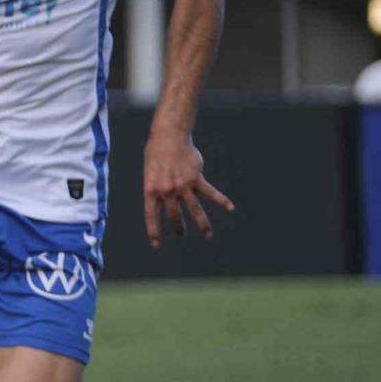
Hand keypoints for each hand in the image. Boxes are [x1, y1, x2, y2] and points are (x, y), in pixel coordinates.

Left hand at [142, 128, 233, 246]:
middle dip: (179, 227)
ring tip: (208, 235)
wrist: (168, 137)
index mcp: (151, 190)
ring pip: (194, 209)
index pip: (151, 216)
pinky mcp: (195, 178)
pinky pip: (210, 192)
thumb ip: (158, 189)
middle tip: (181, 234)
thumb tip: (169, 202)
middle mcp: (167, 191)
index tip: (156, 244)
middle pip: (174, 215)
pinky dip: (221, 200)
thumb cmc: (156, 155)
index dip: (154, 231)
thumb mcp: (150, 174)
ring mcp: (182, 186)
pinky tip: (230, 208)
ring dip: (202, 224)